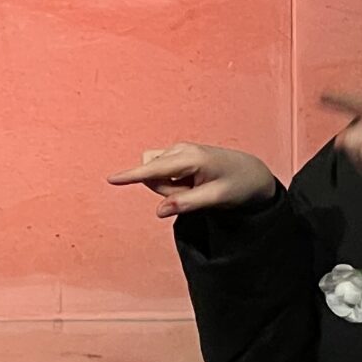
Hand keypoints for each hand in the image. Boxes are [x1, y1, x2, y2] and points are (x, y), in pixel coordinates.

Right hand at [109, 142, 279, 218]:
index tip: (111, 180)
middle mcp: (180, 149)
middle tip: (195, 196)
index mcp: (192, 158)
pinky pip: (159, 172)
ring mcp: (177, 150)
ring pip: (154, 174)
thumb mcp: (216, 199)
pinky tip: (191, 183)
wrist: (250, 172)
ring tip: (195, 189)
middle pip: (153, 176)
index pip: (156, 170)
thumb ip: (187, 204)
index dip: (132, 176)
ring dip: (168, 188)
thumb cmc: (236, 185)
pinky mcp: (175, 154)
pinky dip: (171, 183)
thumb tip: (159, 212)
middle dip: (167, 192)